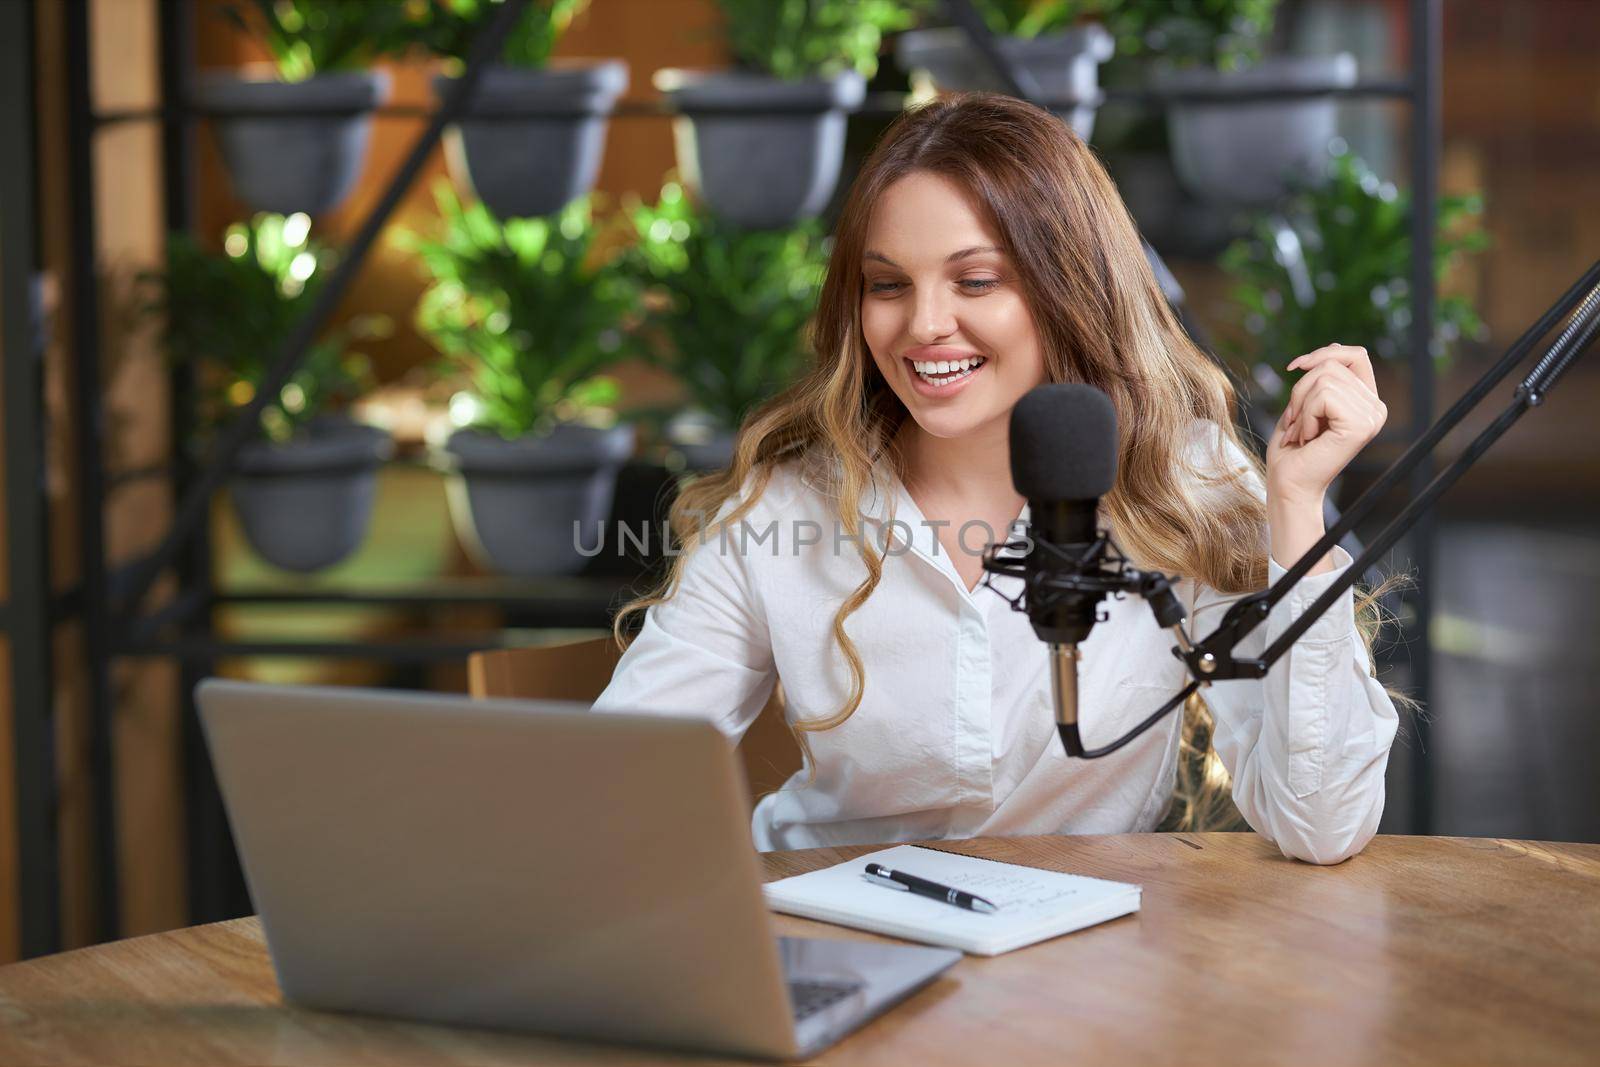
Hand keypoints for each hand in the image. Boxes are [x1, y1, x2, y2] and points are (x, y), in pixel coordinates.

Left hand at [1267, 344, 1387, 507]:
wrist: (1289, 484)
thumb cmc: (1292, 448)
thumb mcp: (1306, 402)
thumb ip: (1323, 376)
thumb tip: (1335, 347)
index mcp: (1367, 401)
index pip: (1356, 354)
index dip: (1323, 353)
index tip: (1294, 367)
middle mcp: (1376, 408)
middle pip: (1332, 364)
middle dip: (1301, 389)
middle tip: (1296, 422)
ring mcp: (1371, 417)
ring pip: (1324, 378)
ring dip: (1300, 405)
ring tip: (1301, 432)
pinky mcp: (1360, 425)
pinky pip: (1322, 395)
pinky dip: (1304, 415)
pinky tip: (1307, 438)